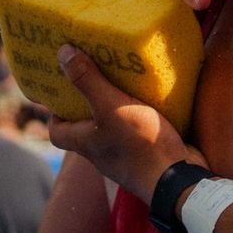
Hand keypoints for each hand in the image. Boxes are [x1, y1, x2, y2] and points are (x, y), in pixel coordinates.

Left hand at [49, 45, 191, 202]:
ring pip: (114, 130)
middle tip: (99, 77)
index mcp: (86, 143)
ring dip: (119, 109)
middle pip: (86, 128)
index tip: (63, 92)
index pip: (57, 132)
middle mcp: (102, 153)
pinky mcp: (150, 155)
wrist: (178, 179)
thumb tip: (63, 53)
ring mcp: (126, 157)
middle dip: (90, 104)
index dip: (55, 114)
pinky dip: (143, 118)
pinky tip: (155, 101)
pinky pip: (140, 133)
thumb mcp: (111, 106)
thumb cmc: (139, 144)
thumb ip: (88, 81)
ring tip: (127, 83)